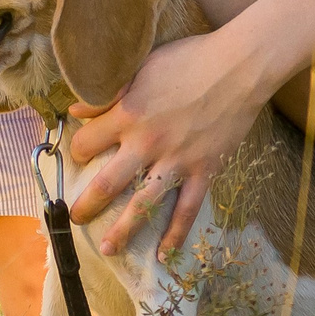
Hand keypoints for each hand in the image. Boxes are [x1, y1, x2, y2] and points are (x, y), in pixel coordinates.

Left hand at [66, 30, 266, 256]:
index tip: (77, 157)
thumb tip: (75, 110)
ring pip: (143, 205)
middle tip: (76, 218)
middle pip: (106, 184)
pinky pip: (187, 209)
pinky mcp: (204, 170)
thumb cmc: (188, 59)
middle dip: (87, 205)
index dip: (76, 151)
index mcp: (128, 113)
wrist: (239, 66)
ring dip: (123, 230)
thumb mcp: (140, 67)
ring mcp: (177, 160)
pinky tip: (165, 255)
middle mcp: (147, 142)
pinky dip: (176, 234)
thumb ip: (107, 93)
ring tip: (108, 250)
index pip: (86, 143)